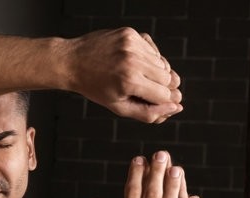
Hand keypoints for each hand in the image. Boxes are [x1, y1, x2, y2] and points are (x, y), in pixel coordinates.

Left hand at [67, 28, 182, 122]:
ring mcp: (132, 44)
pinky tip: (133, 63)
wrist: (72, 62)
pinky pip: (153, 50)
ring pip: (163, 64)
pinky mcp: (131, 34)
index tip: (158, 102)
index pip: (165, 95)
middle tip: (146, 91)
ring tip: (137, 78)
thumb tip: (177, 108)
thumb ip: (149, 112)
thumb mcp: (119, 107)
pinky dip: (148, 59)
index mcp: (129, 82)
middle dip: (161, 88)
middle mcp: (133, 60)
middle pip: (168, 78)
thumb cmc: (95, 88)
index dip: (164, 102)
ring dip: (155, 73)